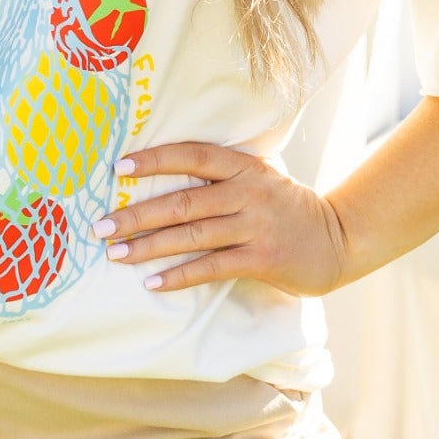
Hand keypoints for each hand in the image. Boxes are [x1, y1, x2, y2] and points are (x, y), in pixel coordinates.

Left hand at [94, 142, 348, 295]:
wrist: (339, 239)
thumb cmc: (287, 209)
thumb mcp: (260, 179)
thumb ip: (222, 175)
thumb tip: (162, 177)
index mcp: (244, 167)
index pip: (192, 155)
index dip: (154, 160)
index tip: (117, 168)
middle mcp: (248, 192)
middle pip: (182, 201)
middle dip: (136, 214)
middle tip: (99, 225)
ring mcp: (256, 226)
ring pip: (191, 234)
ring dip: (148, 246)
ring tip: (115, 253)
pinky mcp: (262, 259)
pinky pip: (212, 266)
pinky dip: (179, 275)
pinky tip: (153, 282)